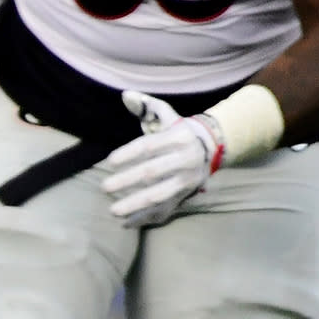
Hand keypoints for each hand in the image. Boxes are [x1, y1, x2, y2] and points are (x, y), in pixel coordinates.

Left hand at [99, 90, 224, 228]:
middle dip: (127, 181)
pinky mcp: (187, 194)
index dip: (129, 153)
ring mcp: (187, 180)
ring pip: (160, 195)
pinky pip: (166, 209)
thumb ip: (147, 105)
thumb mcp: (167, 115)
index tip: (109, 161)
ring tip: (113, 210)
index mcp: (179, 137)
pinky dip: (146, 218)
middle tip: (104, 187)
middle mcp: (185, 159)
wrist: (214, 147)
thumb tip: (126, 95)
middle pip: (152, 172)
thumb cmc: (180, 130)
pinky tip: (127, 223)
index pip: (150, 146)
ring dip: (135, 204)